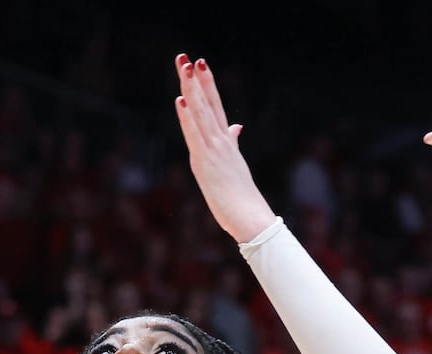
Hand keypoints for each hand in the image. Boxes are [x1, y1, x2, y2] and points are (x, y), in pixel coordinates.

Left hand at [174, 53, 277, 243]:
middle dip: (197, 80)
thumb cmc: (242, 198)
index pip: (216, 107)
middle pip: (207, 104)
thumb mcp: (235, 164)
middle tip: (188, 57)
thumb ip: (233, 142)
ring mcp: (214, 150)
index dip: (207, 85)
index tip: (200, 64)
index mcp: (227, 143)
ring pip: (201, 113)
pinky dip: (187, 116)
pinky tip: (181, 99)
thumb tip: (236, 126)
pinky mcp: (205, 162)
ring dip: (192, 89)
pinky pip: (194, 134)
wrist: (250, 218)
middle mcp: (221, 142)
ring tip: (186, 67)